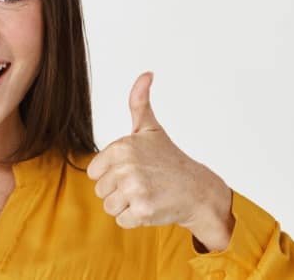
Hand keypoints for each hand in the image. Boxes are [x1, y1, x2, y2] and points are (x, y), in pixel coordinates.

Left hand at [86, 71, 234, 250]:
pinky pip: (121, 221)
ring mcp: (135, 189)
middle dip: (120, 191)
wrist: (198, 190)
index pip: (94, 172)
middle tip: (144, 183)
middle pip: (101, 191)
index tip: (134, 169)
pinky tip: (152, 207)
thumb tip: (146, 73)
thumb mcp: (151, 129)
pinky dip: (136, 219)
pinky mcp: (143, 211)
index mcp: (122, 146)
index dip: (112, 174)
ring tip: (148, 194)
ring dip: (127, 206)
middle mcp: (127, 166)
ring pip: (110, 207)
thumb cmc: (169, 160)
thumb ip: (140, 102)